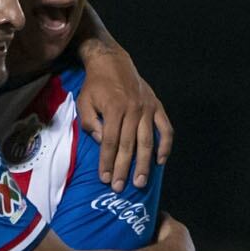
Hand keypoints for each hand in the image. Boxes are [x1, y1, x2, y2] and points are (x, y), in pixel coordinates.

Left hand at [75, 46, 171, 189]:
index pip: (110, 142)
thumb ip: (90, 123)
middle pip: (129, 145)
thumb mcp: (84, 102)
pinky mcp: (157, 106)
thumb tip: (103, 143)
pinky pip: (165, 128)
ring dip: (145, 164)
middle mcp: (133, 110)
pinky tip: (161, 161)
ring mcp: (148, 108)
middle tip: (120, 188)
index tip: (105, 179)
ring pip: (148, 141)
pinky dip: (165, 145)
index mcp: (114, 109)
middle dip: (124, 169)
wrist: (112, 62)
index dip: (107, 162)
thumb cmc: (95, 86)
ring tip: (141, 182)